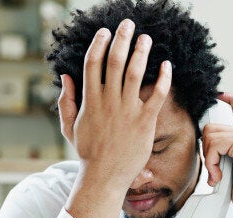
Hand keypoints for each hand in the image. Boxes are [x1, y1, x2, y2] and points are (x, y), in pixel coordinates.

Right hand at [57, 19, 171, 190]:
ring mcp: (127, 111)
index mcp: (90, 100)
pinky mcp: (144, 122)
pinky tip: (167, 65)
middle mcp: (108, 101)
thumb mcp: (69, 126)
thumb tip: (65, 76)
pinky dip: (163, 78)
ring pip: (135, 73)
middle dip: (121, 39)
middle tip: (128, 24)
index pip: (92, 63)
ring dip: (141, 52)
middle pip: (114, 61)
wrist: (104, 176)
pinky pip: (156, 95)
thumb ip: (66, 100)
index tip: (104, 32)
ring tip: (147, 38)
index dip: (99, 44)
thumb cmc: (88, 153)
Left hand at [202, 93, 232, 216]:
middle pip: (212, 127)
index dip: (231, 101)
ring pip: (210, 135)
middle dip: (206, 149)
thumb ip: (223, 156)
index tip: (221, 96)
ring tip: (217, 175)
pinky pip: (215, 145)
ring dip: (208, 159)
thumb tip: (207, 151)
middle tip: (213, 169)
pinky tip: (219, 176)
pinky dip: (211, 163)